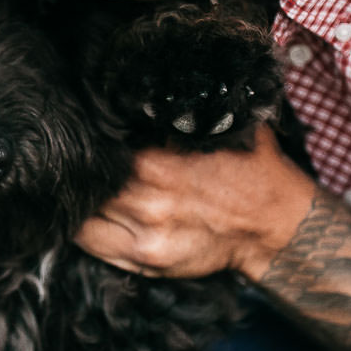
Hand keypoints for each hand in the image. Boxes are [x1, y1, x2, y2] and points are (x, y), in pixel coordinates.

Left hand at [76, 126, 316, 281]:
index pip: (96, 153)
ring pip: (83, 220)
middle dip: (81, 173)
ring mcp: (144, 239)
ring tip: (80, 187)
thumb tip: (139, 86)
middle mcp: (145, 204)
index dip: (86, 144)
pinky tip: (89, 214)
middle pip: (87, 187)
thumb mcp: (221, 126)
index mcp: (155, 165)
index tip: (81, 135)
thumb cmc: (249, 169)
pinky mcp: (147, 264)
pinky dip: (86, 230)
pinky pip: (95, 248)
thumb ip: (178, 109)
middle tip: (75, 161)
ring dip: (80, 202)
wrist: (275, 224)